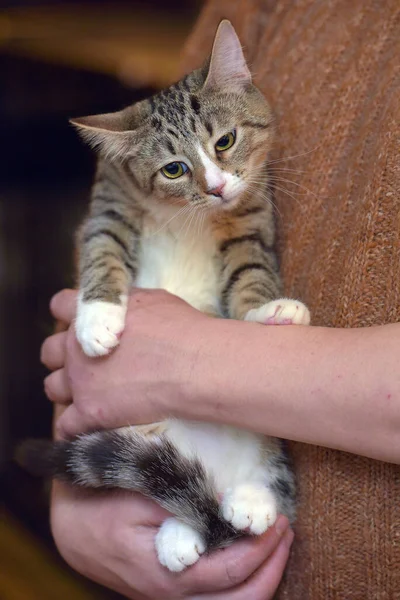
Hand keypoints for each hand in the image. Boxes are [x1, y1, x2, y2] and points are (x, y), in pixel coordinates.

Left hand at [42, 288, 211, 437]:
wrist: (193, 365)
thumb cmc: (180, 329)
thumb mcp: (150, 300)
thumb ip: (124, 306)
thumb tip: (123, 312)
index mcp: (89, 315)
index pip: (60, 304)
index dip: (69, 315)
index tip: (83, 325)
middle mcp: (75, 346)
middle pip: (50, 351)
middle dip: (64, 357)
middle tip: (88, 363)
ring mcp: (80, 381)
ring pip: (52, 387)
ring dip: (68, 391)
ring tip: (91, 395)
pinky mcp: (90, 413)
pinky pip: (66, 426)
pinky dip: (75, 427)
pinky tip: (89, 426)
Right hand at [51, 480, 293, 599]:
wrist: (72, 526)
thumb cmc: (100, 505)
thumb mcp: (136, 495)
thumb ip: (180, 503)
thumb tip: (225, 506)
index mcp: (163, 575)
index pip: (227, 574)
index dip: (259, 549)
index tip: (276, 520)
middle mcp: (170, 596)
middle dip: (271, 569)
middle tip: (284, 533)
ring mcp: (171, 596)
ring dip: (261, 578)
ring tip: (275, 543)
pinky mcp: (171, 588)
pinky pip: (216, 598)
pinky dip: (241, 581)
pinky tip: (250, 554)